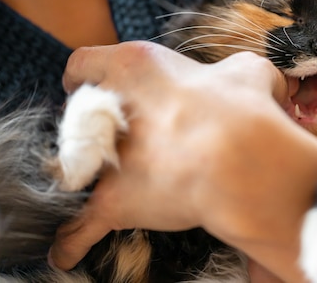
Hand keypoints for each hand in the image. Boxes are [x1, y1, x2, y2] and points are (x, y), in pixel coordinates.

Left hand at [49, 41, 316, 281]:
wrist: (238, 157)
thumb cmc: (242, 108)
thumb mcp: (248, 72)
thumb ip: (235, 72)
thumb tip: (247, 84)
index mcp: (134, 66)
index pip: (84, 64)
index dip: (88, 76)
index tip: (95, 87)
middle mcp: (108, 109)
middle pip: (74, 116)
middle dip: (89, 126)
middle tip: (118, 136)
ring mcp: (106, 159)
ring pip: (72, 169)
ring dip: (82, 177)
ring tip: (98, 185)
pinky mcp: (112, 202)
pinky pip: (79, 228)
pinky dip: (73, 241)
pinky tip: (67, 253)